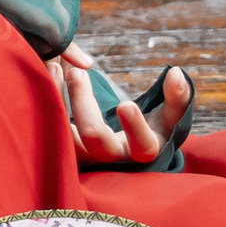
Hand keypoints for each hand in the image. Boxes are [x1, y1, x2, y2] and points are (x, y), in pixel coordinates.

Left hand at [58, 42, 191, 165]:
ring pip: (65, 136)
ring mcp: (87, 157)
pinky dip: (48, 101)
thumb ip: (177, 98)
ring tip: (55, 67)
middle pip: (95, 138)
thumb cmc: (153, 131)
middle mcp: (113, 159)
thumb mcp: (170, 118)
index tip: (126, 104)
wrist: (126, 153)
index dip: (135, 127)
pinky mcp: (66, 150)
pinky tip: (50, 75)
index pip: (142, 146)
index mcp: (143, 151)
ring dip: (58, 101)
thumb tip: (177, 73)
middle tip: (77, 72)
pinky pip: (51, 128)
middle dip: (84, 104)